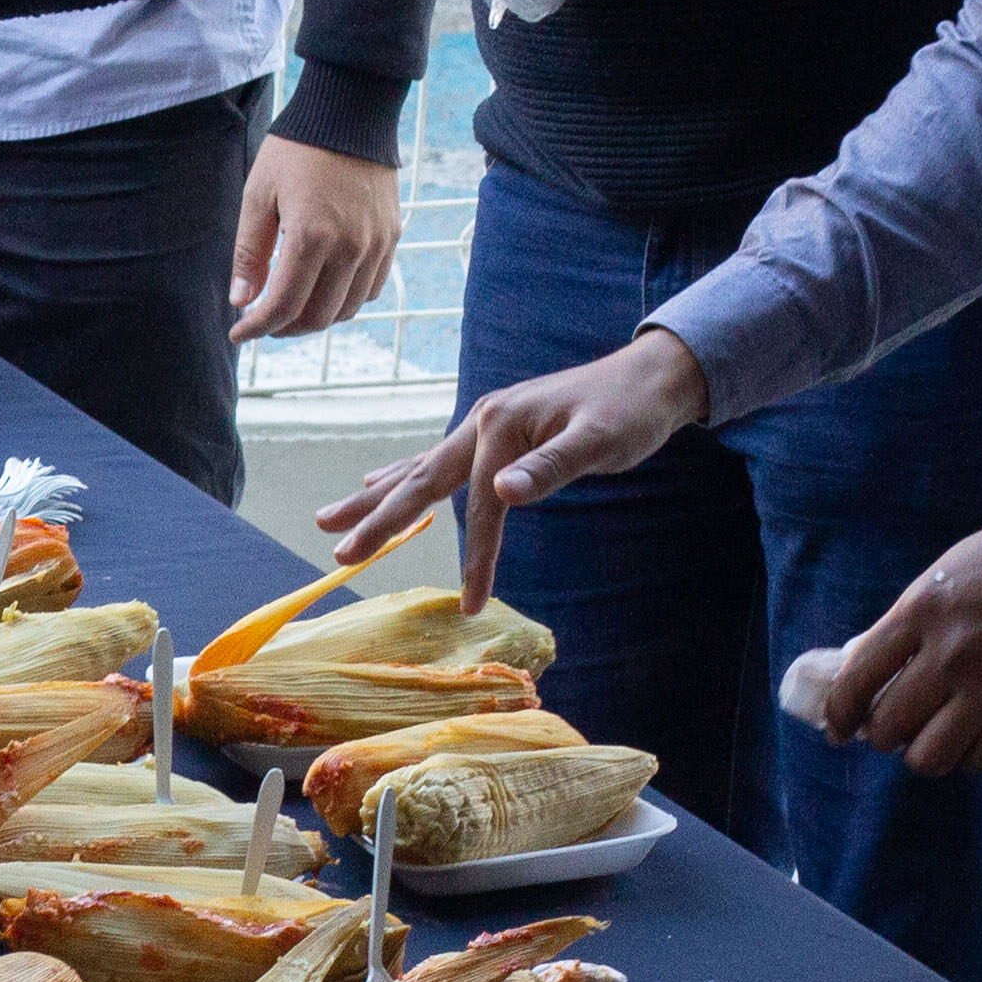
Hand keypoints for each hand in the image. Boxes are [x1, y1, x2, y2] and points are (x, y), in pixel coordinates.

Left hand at [230, 137, 400, 343]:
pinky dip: (345, 300)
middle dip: (284, 328)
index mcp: (312, 236)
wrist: (349, 113)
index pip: (283, 305)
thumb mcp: (258, 194)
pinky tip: (323, 289)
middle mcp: (350, 247)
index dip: (257, 328)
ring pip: (347, 309)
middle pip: (318, 317)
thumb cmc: (296, 150)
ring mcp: (376, 244)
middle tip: (263, 322)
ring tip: (290, 308)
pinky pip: (370, 288)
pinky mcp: (391, 237)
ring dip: (315, 318)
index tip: (239, 333)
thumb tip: (242, 300)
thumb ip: (249, 252)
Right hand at [316, 329, 710, 607]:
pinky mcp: (493, 429)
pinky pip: (435, 459)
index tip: (471, 604)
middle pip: (420, 479)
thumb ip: (550, 467)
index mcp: (501, 424)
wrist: (651, 377)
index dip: (474, 556)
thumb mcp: (600, 440)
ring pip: (417, 467)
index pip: (480, 506)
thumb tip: (501, 493)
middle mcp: (481, 420)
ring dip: (373, 495)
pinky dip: (403, 474)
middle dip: (377, 518)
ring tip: (329, 517)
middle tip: (336, 552)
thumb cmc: (630, 412)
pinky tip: (378, 478)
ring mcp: (483, 422)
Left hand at [818, 502, 981, 776]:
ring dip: (923, 755)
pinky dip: (970, 757)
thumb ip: (909, 621)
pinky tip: (972, 741)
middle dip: (881, 736)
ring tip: (931, 741)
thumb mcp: (945, 573)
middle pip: (889, 726)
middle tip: (892, 731)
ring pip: (931, 756)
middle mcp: (950, 654)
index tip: (837, 729)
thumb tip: (870, 668)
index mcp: (921, 612)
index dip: (839, 713)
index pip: (858, 678)